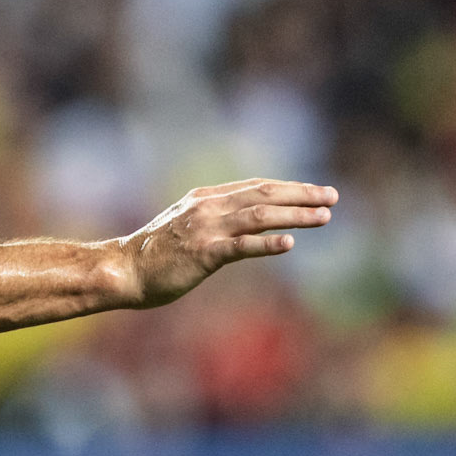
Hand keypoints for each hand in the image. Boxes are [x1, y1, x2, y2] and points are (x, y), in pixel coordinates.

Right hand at [121, 178, 337, 307]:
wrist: (123, 269)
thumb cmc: (153, 254)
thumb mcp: (184, 225)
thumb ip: (212, 219)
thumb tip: (242, 222)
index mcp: (205, 198)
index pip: (256, 186)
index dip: (290, 187)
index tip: (316, 191)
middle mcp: (208, 208)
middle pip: (264, 194)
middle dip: (302, 195)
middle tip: (332, 197)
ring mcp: (206, 229)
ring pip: (260, 216)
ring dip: (295, 215)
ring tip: (324, 217)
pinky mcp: (203, 254)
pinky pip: (241, 246)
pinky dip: (267, 243)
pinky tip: (290, 244)